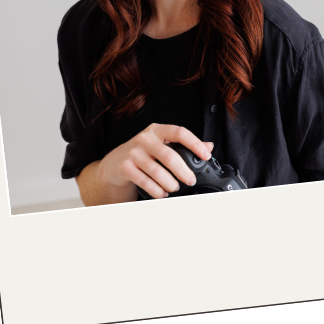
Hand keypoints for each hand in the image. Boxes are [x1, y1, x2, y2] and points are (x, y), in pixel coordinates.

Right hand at [98, 124, 213, 199]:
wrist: (114, 164)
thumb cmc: (143, 153)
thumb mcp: (162, 144)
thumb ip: (184, 145)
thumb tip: (209, 146)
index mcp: (157, 131)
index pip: (179, 132)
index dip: (195, 144)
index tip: (206, 155)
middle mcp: (144, 139)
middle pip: (169, 156)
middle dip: (184, 171)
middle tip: (190, 180)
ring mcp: (133, 153)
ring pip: (157, 171)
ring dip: (170, 183)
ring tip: (175, 187)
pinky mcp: (125, 167)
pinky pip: (145, 181)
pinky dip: (157, 190)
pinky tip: (162, 193)